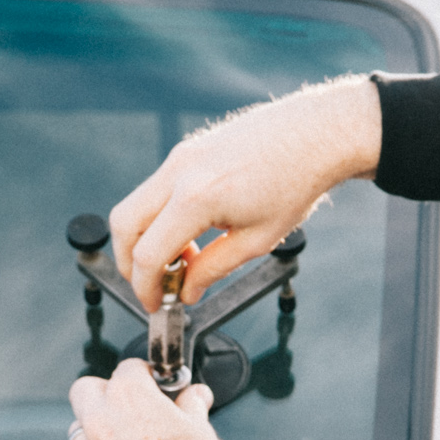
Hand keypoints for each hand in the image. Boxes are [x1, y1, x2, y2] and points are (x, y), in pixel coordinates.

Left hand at [68, 359, 231, 439]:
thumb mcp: (201, 428)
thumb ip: (192, 405)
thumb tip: (196, 394)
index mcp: (129, 396)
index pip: (128, 368)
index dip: (144, 375)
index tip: (154, 385)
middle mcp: (101, 419)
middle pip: (85, 389)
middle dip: (104, 393)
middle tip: (128, 407)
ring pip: (77, 430)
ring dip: (94, 431)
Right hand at [110, 76, 381, 308]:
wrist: (316, 135)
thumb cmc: (295, 183)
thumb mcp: (256, 241)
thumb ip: (212, 269)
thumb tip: (186, 291)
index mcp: (195, 198)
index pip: (148, 254)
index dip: (145, 287)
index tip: (155, 304)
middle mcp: (178, 171)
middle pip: (123, 225)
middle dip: (129, 263)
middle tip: (154, 286)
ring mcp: (180, 156)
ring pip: (136, 205)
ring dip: (147, 239)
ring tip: (185, 260)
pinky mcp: (187, 150)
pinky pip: (157, 189)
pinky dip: (161, 217)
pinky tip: (193, 233)